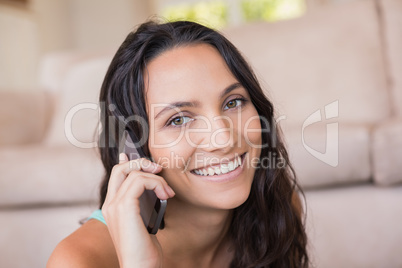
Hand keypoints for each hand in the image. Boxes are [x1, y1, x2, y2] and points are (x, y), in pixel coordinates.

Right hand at [101, 153, 174, 267]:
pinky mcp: (124, 208)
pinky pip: (139, 181)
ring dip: (156, 179)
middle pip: (120, 168)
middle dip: (142, 163)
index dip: (132, 162)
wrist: (140, 267)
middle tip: (158, 171)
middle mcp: (110, 204)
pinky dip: (156, 184)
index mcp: (112, 206)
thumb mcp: (144, 220)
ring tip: (167, 193)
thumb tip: (152, 184)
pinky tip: (165, 195)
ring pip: (134, 173)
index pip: (117, 174)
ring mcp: (114, 205)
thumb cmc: (144, 248)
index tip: (151, 166)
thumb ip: (144, 202)